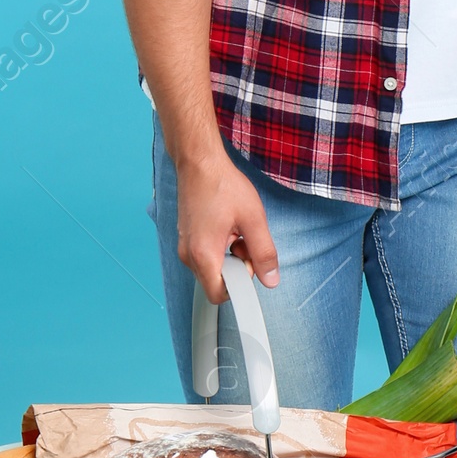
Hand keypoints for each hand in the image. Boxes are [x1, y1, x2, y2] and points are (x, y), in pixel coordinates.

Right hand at [175, 145, 278, 295]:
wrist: (199, 163)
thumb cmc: (222, 185)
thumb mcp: (253, 219)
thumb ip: (263, 253)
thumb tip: (271, 279)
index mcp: (204, 254)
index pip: (219, 294)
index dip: (241, 285)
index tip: (251, 265)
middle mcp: (189, 255)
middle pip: (217, 282)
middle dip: (237, 268)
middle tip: (246, 241)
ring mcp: (185, 247)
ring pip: (213, 269)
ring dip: (230, 257)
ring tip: (236, 230)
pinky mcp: (186, 240)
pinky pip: (206, 256)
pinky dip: (221, 249)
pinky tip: (227, 227)